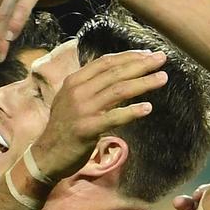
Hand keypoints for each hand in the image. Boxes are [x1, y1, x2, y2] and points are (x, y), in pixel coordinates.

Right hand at [29, 49, 168, 181]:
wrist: (46, 155)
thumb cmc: (63, 127)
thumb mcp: (70, 99)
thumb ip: (89, 85)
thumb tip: (115, 72)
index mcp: (74, 81)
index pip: (105, 62)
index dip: (128, 56)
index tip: (147, 54)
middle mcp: (78, 91)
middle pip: (115, 72)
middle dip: (141, 64)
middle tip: (161, 58)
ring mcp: (82, 109)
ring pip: (118, 91)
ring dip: (143, 83)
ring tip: (162, 78)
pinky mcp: (87, 128)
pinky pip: (114, 117)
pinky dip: (132, 111)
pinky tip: (148, 108)